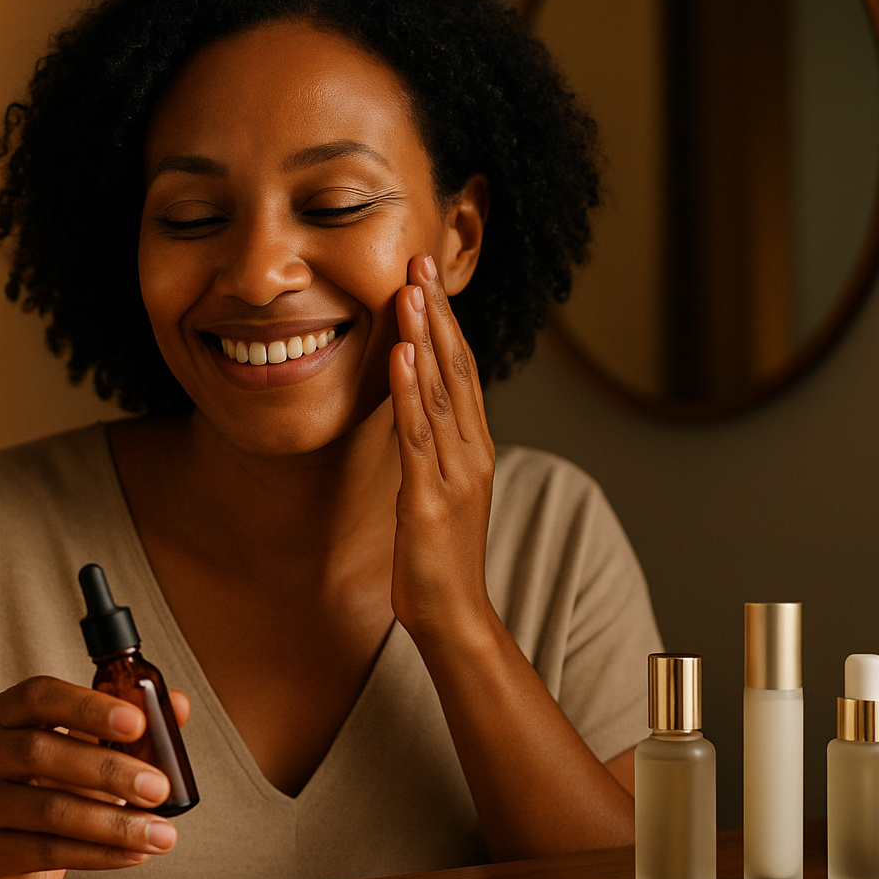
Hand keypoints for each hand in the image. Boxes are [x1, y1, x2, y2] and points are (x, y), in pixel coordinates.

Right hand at [0, 675, 191, 878]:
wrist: (3, 855)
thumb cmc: (51, 786)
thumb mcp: (85, 748)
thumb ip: (128, 726)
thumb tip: (179, 706)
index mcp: (5, 713)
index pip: (39, 696)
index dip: (88, 707)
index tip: (138, 722)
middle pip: (40, 753)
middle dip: (109, 770)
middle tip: (160, 788)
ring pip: (49, 811)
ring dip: (114, 824)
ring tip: (161, 833)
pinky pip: (47, 852)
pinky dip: (99, 855)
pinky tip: (135, 854)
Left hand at [387, 254, 497, 639]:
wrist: (454, 617)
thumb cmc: (440, 558)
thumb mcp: (439, 492)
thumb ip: (434, 451)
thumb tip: (414, 413)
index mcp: (475, 449)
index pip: (463, 372)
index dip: (447, 322)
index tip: (427, 278)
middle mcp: (472, 453)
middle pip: (458, 369)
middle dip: (438, 313)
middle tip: (421, 261)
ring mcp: (454, 474)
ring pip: (441, 392)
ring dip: (426, 337)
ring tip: (412, 291)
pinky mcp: (428, 499)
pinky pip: (419, 434)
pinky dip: (411, 390)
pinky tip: (403, 353)